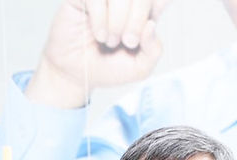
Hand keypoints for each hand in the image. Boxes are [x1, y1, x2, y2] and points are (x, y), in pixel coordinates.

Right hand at [27, 0, 168, 107]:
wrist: (78, 75)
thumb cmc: (108, 68)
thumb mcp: (139, 68)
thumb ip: (153, 49)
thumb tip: (151, 24)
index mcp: (144, 14)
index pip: (158, 0)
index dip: (158, 5)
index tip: (148, 26)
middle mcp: (126, 2)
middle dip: (137, 20)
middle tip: (127, 42)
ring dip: (118, 20)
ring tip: (110, 40)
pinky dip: (100, 18)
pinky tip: (98, 34)